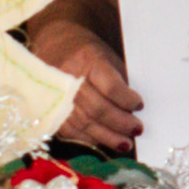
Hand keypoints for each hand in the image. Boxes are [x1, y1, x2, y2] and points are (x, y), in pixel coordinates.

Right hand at [28, 20, 141, 150]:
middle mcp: (68, 78)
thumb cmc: (85, 51)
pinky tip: (103, 141)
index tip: (139, 105)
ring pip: (85, 123)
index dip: (127, 100)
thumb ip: (118, 80)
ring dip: (107, 137)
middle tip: (137, 129)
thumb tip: (133, 111)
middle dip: (121, 123)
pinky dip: (89, 139)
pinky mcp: (50, 110)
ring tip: (125, 143)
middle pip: (98, 109)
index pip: (110, 87)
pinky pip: (70, 131)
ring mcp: (56, 96)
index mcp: (86, 60)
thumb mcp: (105, 56)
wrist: (51, 45)